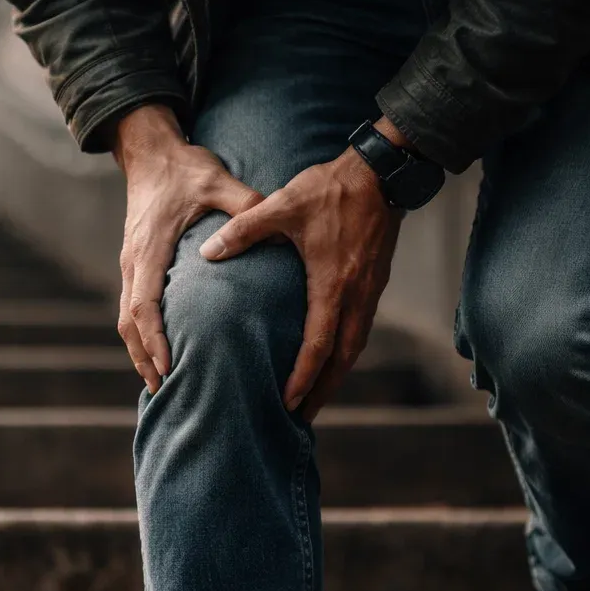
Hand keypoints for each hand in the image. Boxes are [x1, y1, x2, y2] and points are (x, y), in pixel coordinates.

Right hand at [111, 104, 263, 391]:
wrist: (151, 152)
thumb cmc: (185, 168)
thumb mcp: (217, 180)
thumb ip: (243, 203)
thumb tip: (273, 225)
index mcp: (150, 248)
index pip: (144, 304)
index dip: (154, 339)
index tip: (168, 366)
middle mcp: (134, 261)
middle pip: (129, 324)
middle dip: (144, 359)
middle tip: (165, 391)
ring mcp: (131, 264)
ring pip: (126, 321)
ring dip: (140, 353)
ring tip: (161, 384)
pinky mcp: (136, 264)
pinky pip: (132, 309)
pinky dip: (142, 337)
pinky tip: (159, 355)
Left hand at [198, 124, 403, 419]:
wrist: (381, 172)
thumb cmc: (330, 189)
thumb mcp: (282, 205)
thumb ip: (244, 230)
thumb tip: (207, 252)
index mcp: (332, 284)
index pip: (318, 345)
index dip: (303, 377)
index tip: (287, 402)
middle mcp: (356, 296)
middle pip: (342, 359)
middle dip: (323, 391)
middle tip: (302, 418)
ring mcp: (369, 292)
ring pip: (354, 348)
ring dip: (336, 375)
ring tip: (316, 398)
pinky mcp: (374, 284)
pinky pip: (360, 331)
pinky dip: (345, 352)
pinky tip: (331, 357)